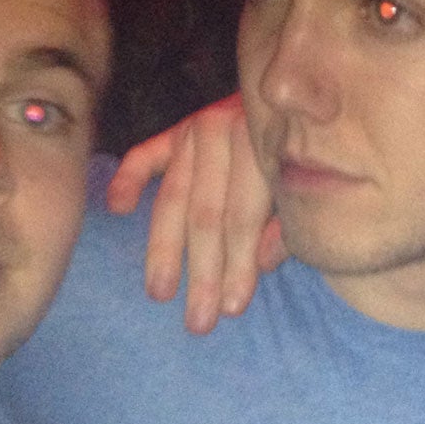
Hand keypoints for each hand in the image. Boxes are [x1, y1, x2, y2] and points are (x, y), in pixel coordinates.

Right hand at [105, 94, 284, 333]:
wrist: (300, 103)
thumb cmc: (306, 159)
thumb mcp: (305, 191)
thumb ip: (286, 224)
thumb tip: (262, 262)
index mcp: (262, 146)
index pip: (243, 217)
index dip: (237, 265)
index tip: (233, 307)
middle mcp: (223, 132)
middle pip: (206, 214)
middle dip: (202, 271)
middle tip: (198, 320)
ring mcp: (193, 131)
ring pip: (174, 198)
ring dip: (164, 249)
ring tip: (160, 291)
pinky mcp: (173, 131)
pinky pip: (145, 155)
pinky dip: (129, 179)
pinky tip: (117, 207)